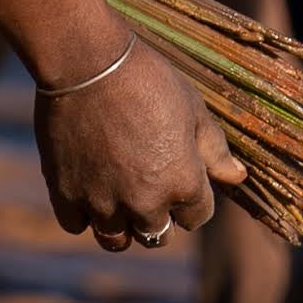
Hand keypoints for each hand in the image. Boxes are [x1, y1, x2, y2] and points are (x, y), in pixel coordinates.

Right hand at [30, 44, 231, 251]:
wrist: (87, 63)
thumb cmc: (148, 80)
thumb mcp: (193, 109)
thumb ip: (215, 150)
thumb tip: (236, 177)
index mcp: (184, 184)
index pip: (197, 217)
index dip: (192, 198)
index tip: (180, 175)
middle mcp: (145, 203)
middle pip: (158, 236)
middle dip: (158, 216)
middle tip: (146, 184)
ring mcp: (103, 203)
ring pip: (116, 240)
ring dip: (121, 224)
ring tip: (117, 194)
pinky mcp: (66, 195)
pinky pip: (78, 225)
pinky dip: (84, 213)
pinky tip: (89, 187)